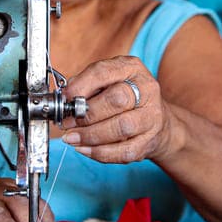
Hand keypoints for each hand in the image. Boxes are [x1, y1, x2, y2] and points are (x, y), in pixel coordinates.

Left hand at [61, 56, 175, 163]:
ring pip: (120, 127)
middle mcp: (147, 90)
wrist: (156, 121)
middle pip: (116, 100)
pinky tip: (83, 149)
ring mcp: (151, 117)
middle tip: (67, 122)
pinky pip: (123, 151)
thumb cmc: (125, 98)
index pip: (104, 72)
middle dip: (86, 113)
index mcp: (132, 69)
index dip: (80, 86)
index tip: (64, 98)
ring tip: (71, 137)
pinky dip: (99, 152)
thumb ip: (87, 85)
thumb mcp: (108, 81)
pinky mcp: (149, 142)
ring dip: (90, 135)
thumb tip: (65, 98)